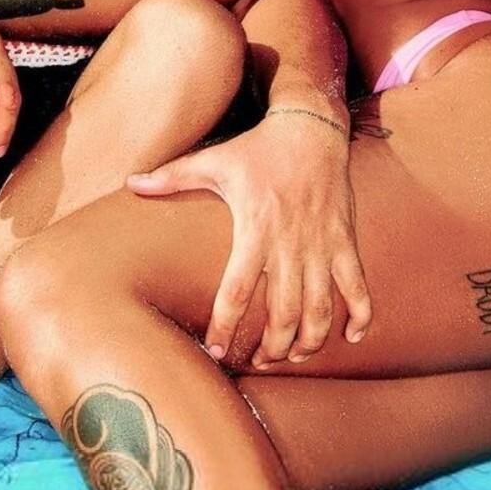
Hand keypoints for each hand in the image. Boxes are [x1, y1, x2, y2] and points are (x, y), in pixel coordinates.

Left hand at [128, 112, 369, 366]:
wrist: (310, 127)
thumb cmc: (257, 148)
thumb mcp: (212, 161)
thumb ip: (171, 176)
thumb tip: (131, 183)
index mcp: (254, 228)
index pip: (237, 290)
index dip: (226, 325)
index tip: (216, 349)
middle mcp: (290, 242)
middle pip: (283, 313)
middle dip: (271, 347)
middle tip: (259, 362)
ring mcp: (322, 244)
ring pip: (320, 308)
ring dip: (309, 341)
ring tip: (293, 357)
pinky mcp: (345, 240)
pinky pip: (357, 286)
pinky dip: (359, 316)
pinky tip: (352, 337)